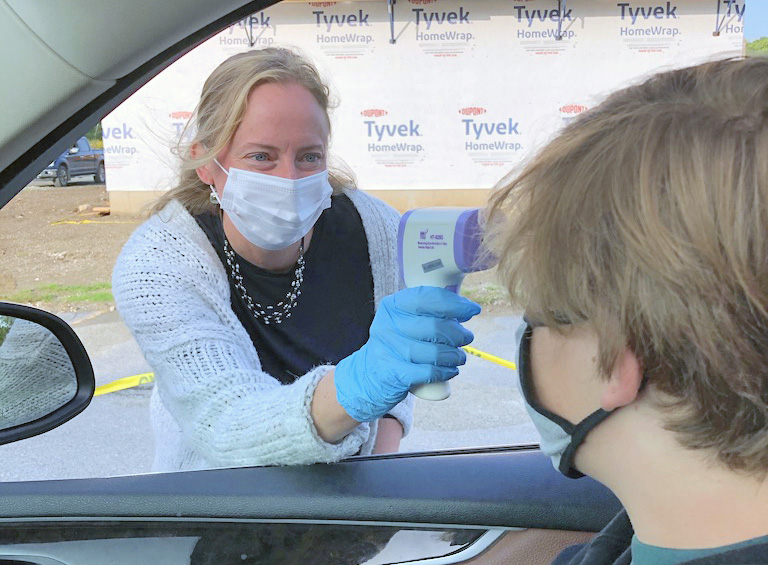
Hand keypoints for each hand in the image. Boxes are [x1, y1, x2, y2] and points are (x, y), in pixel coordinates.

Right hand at [334, 286, 480, 421]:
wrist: (369, 375)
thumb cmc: (398, 344)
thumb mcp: (404, 322)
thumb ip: (429, 313)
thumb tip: (466, 309)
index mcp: (392, 306)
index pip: (427, 298)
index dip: (454, 304)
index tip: (472, 310)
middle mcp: (387, 325)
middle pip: (434, 327)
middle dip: (458, 333)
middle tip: (467, 337)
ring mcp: (388, 350)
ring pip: (433, 352)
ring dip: (454, 355)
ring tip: (460, 357)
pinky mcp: (393, 373)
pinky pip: (428, 372)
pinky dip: (445, 372)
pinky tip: (451, 370)